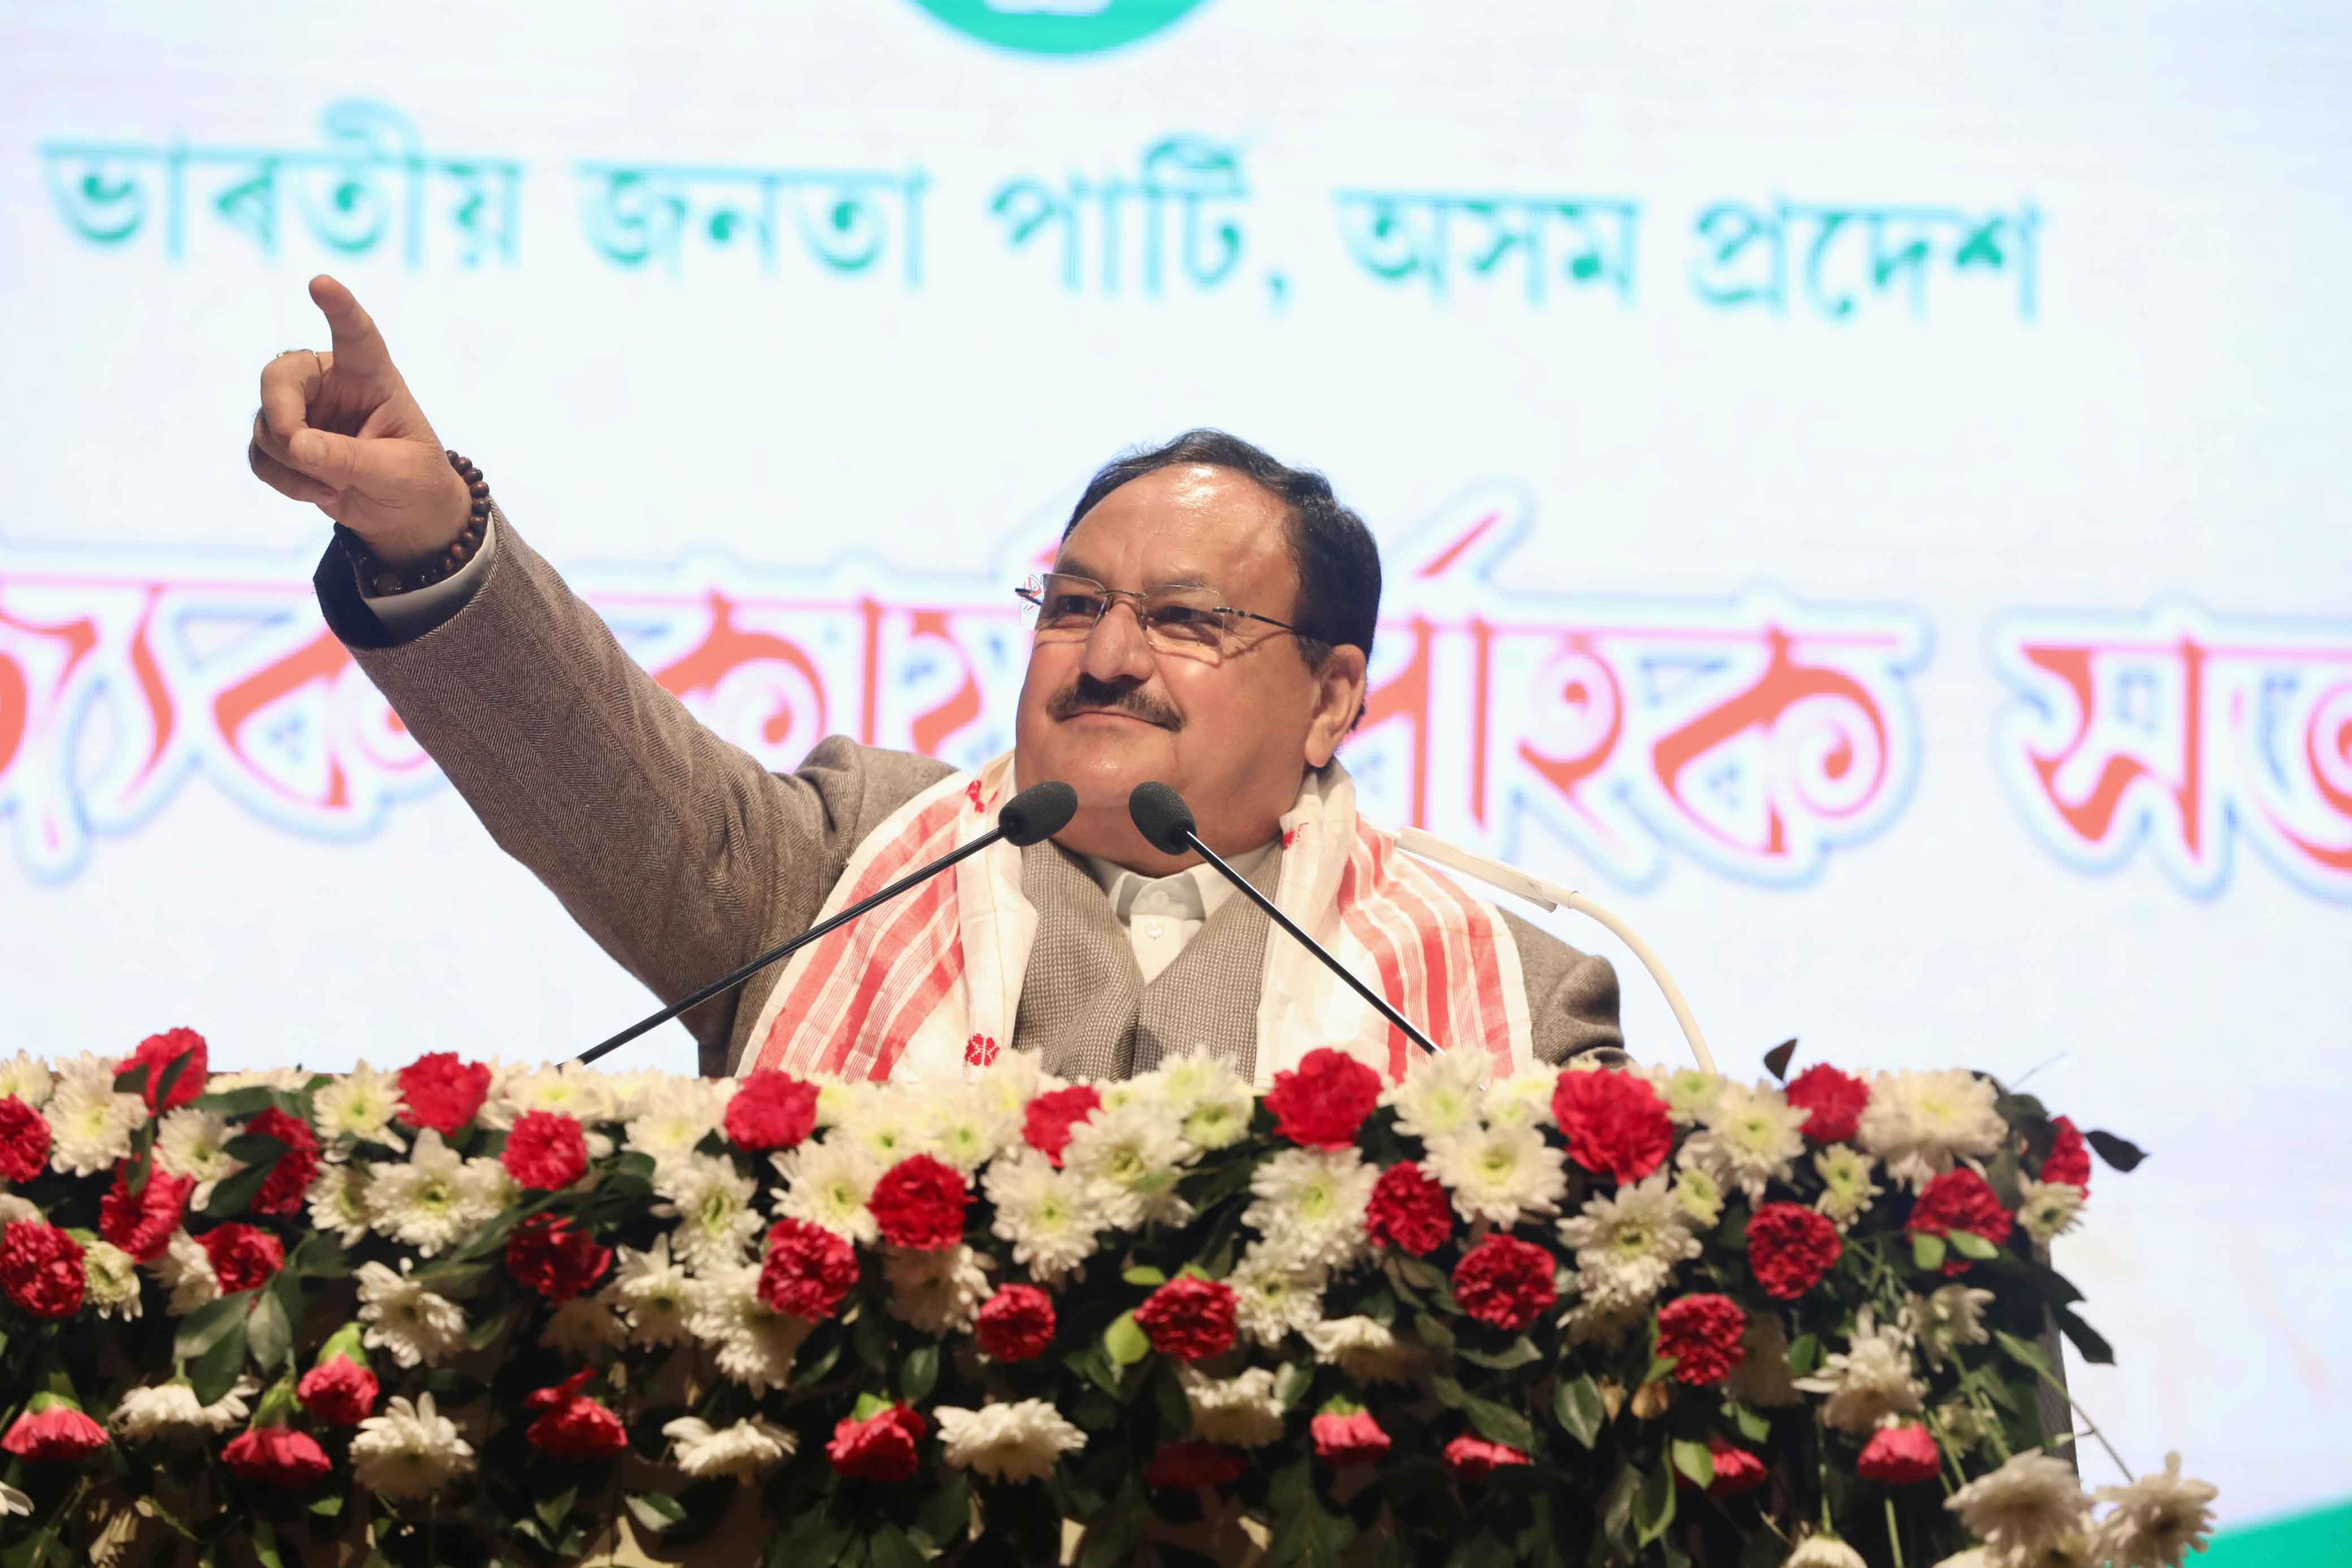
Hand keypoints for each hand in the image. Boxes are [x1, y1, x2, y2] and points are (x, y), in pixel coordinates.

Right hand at [246, 275, 472, 566]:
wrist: (408, 517)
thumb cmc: (416, 481)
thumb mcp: (398, 472)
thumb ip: (351, 457)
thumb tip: (297, 444)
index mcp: (373, 377)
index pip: (356, 335)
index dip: (339, 308)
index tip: (321, 283)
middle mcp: (332, 386)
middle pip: (280, 376)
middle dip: (281, 413)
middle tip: (298, 445)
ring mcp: (305, 414)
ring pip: (267, 423)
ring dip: (293, 461)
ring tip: (338, 483)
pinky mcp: (287, 445)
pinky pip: (262, 456)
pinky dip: (285, 480)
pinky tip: (323, 494)